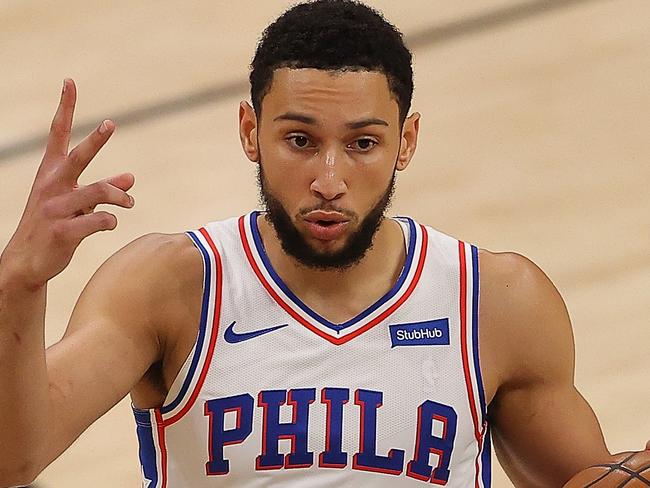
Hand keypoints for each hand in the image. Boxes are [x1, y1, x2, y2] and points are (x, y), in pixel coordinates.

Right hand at [1, 79, 134, 288]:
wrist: (28, 261)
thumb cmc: (54, 225)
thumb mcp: (77, 203)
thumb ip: (104, 189)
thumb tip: (131, 178)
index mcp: (51, 172)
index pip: (58, 133)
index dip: (65, 107)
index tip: (70, 82)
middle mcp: (52, 185)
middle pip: (78, 157)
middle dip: (95, 140)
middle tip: (111, 124)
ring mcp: (56, 208)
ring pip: (98, 192)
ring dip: (120, 197)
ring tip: (129, 202)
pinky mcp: (63, 231)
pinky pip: (98, 221)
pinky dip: (110, 221)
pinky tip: (110, 224)